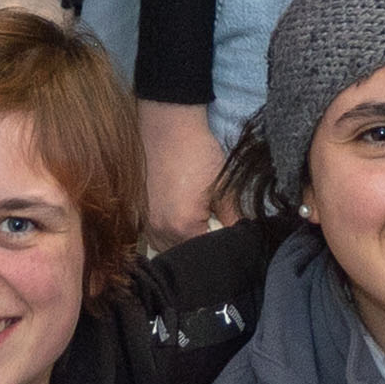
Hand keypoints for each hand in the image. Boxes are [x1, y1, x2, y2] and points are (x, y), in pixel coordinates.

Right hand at [138, 99, 231, 244]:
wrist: (167, 126)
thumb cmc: (197, 152)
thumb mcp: (224, 186)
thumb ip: (235, 219)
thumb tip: (245, 239)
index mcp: (182, 227)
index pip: (207, 256)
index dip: (222, 251)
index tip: (232, 241)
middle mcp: (159, 232)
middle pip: (186, 257)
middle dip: (203, 251)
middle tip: (218, 235)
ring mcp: (145, 224)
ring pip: (169, 250)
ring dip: (185, 245)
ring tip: (200, 228)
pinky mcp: (139, 215)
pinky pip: (157, 238)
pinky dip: (171, 236)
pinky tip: (182, 222)